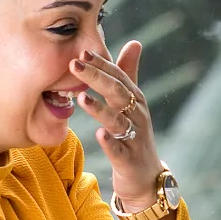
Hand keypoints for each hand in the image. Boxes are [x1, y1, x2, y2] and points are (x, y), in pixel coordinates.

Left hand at [71, 42, 165, 213]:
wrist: (146, 177)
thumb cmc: (134, 135)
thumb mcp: (133, 104)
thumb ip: (129, 74)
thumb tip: (134, 42)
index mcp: (135, 100)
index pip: (118, 76)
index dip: (101, 63)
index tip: (81, 50)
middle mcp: (137, 115)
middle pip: (118, 93)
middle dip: (96, 78)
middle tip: (74, 64)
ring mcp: (134, 138)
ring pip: (118, 120)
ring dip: (100, 109)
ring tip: (82, 98)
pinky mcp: (129, 160)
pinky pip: (119, 150)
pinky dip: (110, 143)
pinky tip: (99, 135)